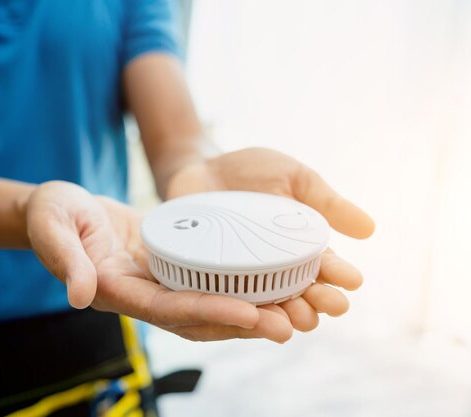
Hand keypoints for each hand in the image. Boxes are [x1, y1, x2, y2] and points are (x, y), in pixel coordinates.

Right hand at [26, 181, 291, 342]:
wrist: (59, 209)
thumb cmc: (51, 214)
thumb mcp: (52, 227)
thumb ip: (64, 258)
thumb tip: (80, 296)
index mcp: (115, 289)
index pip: (166, 308)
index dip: (207, 312)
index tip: (250, 314)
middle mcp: (140, 294)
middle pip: (196, 318)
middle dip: (240, 323)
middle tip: (289, 323)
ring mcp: (154, 283)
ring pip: (206, 305)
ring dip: (247, 312)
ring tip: (293, 311)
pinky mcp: (165, 267)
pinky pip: (205, 283)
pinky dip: (235, 287)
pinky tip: (268, 283)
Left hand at [166, 147, 374, 333]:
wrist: (197, 169)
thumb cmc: (249, 173)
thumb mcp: (293, 178)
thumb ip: (326, 202)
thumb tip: (370, 229)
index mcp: (301, 249)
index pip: (327, 269)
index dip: (341, 276)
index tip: (352, 279)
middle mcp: (276, 270)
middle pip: (303, 297)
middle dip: (319, 303)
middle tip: (327, 304)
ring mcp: (244, 277)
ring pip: (270, 308)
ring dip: (287, 317)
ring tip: (296, 319)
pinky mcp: (213, 279)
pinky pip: (228, 301)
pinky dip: (242, 311)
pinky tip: (250, 316)